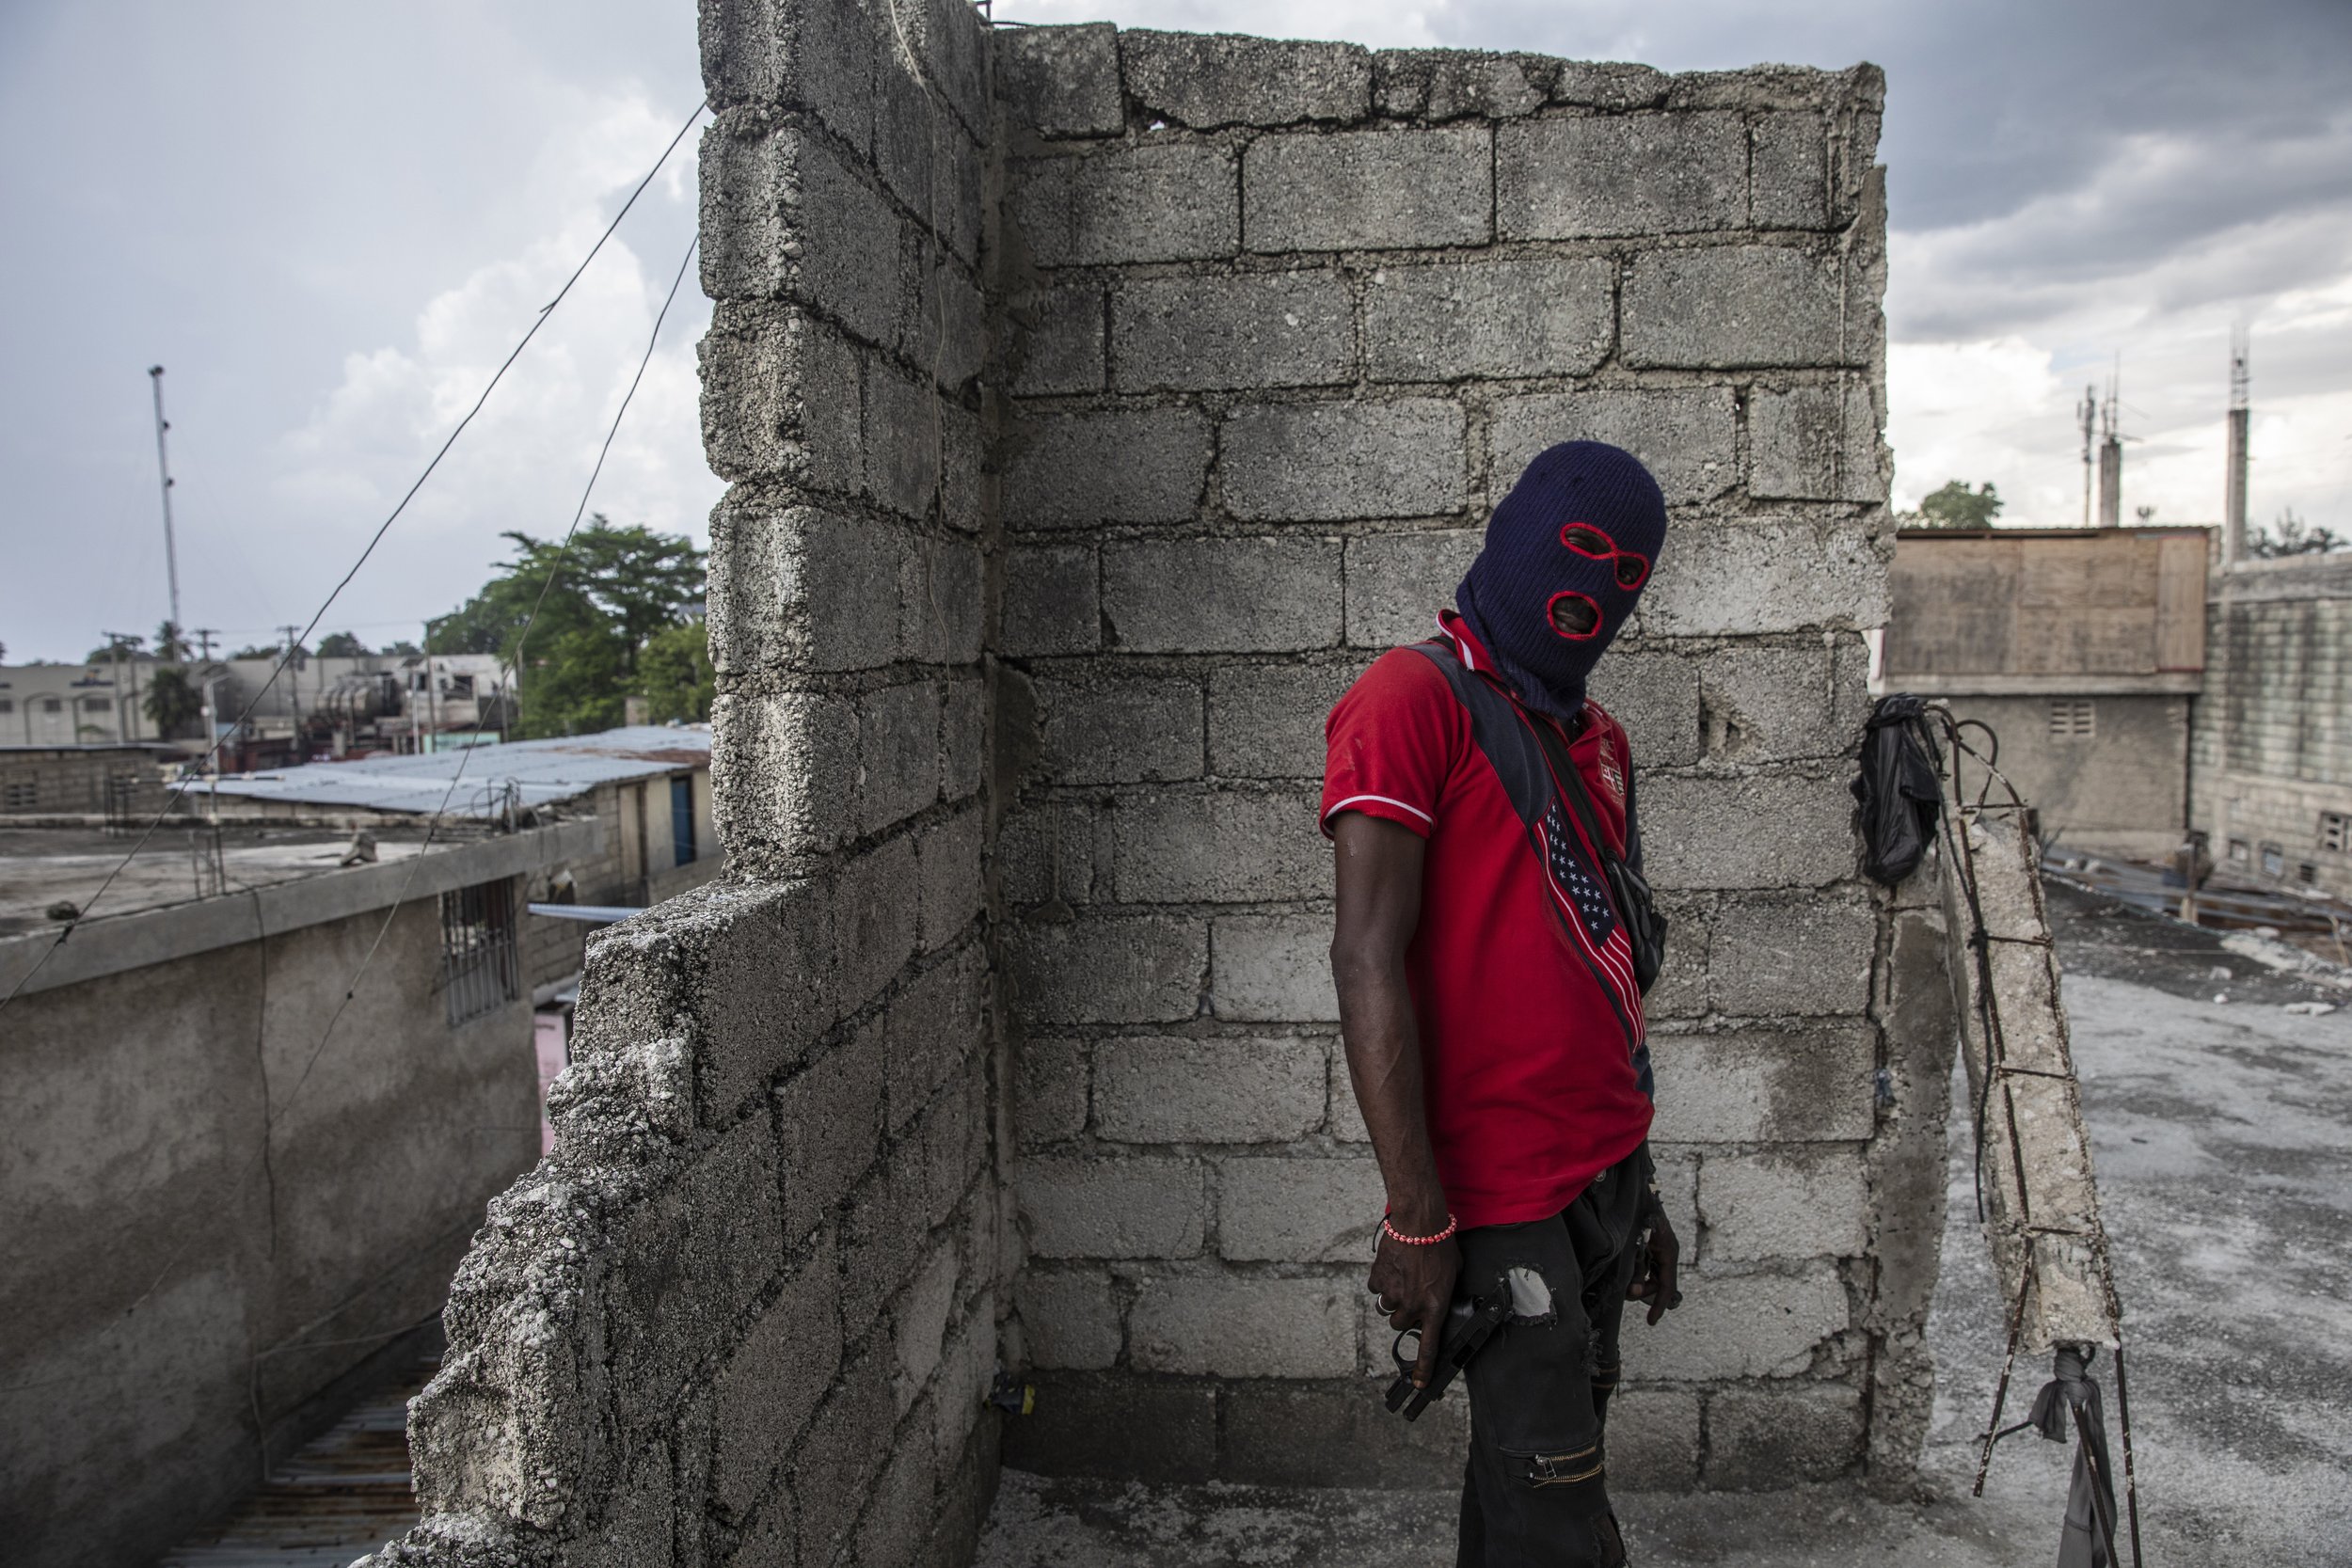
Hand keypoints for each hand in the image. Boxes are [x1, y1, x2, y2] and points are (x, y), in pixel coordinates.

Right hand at [1369, 1228, 1460, 1387]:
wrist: (1419, 1223)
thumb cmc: (1441, 1244)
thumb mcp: (1453, 1273)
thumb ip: (1445, 1292)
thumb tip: (1440, 1297)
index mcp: (1434, 1307)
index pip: (1427, 1346)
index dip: (1422, 1368)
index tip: (1418, 1382)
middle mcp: (1412, 1305)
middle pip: (1399, 1324)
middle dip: (1404, 1313)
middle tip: (1411, 1293)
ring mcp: (1393, 1293)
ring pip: (1387, 1306)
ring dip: (1393, 1295)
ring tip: (1403, 1274)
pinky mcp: (1378, 1279)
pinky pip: (1376, 1287)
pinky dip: (1382, 1280)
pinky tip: (1393, 1266)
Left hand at [1627, 1209, 1682, 1326]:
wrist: (1636, 1190)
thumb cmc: (1638, 1214)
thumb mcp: (1637, 1244)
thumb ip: (1637, 1268)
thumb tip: (1634, 1293)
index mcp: (1669, 1251)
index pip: (1667, 1286)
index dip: (1659, 1306)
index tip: (1651, 1322)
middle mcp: (1666, 1251)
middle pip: (1659, 1283)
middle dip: (1644, 1291)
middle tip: (1628, 1292)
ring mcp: (1659, 1248)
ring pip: (1651, 1274)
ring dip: (1639, 1280)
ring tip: (1626, 1279)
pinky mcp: (1650, 1245)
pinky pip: (1646, 1264)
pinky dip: (1638, 1270)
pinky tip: (1628, 1269)